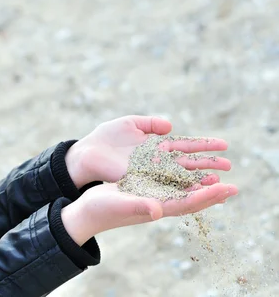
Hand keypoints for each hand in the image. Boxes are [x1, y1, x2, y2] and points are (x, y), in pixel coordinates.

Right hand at [61, 182, 238, 245]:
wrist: (86, 211)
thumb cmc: (101, 211)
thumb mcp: (119, 205)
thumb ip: (138, 207)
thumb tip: (157, 211)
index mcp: (156, 208)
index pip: (189, 203)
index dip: (208, 196)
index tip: (226, 188)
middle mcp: (158, 203)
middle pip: (191, 198)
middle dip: (212, 192)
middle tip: (233, 186)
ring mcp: (151, 197)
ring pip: (181, 189)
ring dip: (199, 183)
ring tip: (216, 176)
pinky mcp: (143, 189)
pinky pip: (167, 182)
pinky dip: (180, 177)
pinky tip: (185, 169)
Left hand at [64, 115, 231, 188]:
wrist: (86, 153)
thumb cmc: (106, 137)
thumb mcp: (129, 123)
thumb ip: (149, 124)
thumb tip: (170, 126)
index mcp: (155, 145)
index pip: (185, 145)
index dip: (203, 145)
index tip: (224, 145)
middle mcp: (156, 160)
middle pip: (187, 162)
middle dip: (207, 164)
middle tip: (229, 165)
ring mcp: (150, 172)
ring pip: (179, 176)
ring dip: (198, 179)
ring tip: (219, 181)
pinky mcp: (141, 182)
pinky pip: (164, 185)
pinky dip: (179, 188)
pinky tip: (194, 191)